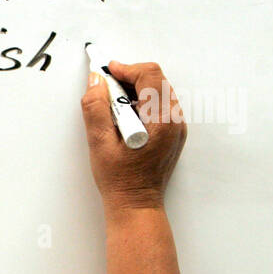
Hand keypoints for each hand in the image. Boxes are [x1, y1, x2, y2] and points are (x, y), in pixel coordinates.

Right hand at [80, 60, 186, 209]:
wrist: (136, 205)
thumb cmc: (120, 180)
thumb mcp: (99, 143)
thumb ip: (96, 108)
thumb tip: (96, 82)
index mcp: (161, 120)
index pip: (149, 75)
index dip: (125, 69)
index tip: (106, 71)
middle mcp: (175, 120)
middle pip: (156, 80)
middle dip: (129, 77)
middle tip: (106, 87)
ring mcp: (176, 127)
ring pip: (158, 91)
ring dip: (135, 89)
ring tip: (112, 103)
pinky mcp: (172, 133)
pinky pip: (159, 105)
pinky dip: (141, 102)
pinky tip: (123, 116)